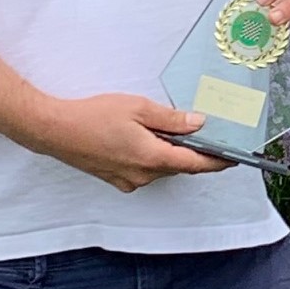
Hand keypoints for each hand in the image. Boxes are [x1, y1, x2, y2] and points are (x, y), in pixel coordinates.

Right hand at [34, 94, 232, 191]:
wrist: (54, 130)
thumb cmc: (93, 116)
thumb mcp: (138, 108)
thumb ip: (171, 119)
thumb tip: (198, 124)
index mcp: (151, 158)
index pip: (195, 164)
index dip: (217, 161)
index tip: (235, 158)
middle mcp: (142, 175)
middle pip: (179, 165)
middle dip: (194, 151)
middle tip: (208, 132)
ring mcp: (128, 180)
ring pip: (161, 167)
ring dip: (170, 152)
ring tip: (173, 128)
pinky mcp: (116, 179)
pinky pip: (145, 169)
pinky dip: (153, 156)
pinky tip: (147, 137)